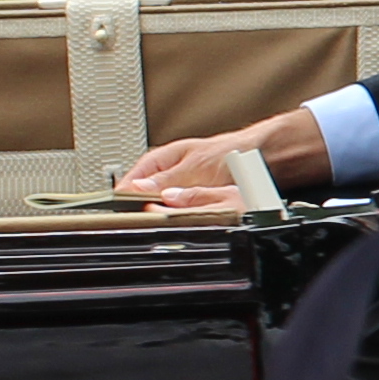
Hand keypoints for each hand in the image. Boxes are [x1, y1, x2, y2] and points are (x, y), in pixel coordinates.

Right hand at [125, 108, 325, 206]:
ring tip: (157, 225)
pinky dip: (174, 219)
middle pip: (142, 197)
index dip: (122, 200)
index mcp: (160, 160)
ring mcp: (177, 187)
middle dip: (141, 211)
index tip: (119, 215)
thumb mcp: (194, 168)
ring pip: (159, 207)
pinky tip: (176, 225)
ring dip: (159, 216)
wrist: (259, 158)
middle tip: (139, 224)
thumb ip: (167, 181)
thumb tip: (136, 189)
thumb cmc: (230, 154)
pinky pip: (175, 212)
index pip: (129, 182)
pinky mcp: (190, 198)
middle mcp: (166, 173)